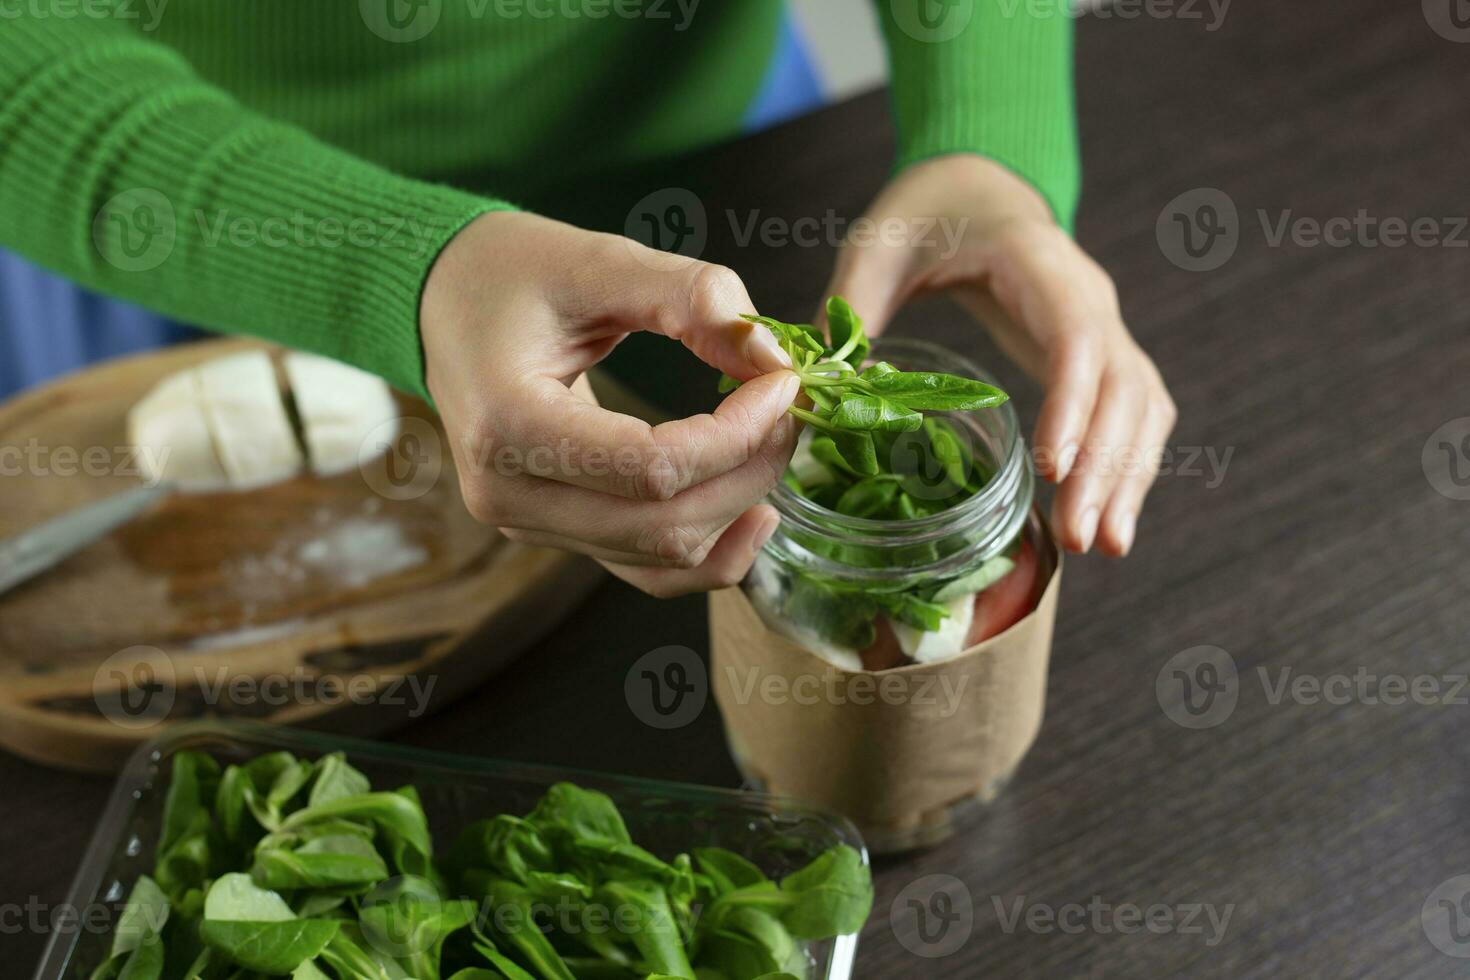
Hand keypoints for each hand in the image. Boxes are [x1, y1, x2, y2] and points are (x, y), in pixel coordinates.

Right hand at [421, 211, 799, 595]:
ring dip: (737, 508)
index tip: (783, 381)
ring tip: (775, 446)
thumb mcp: (596, 260)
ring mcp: (527, 523)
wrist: (442, 301)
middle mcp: (508, 495)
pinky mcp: (554, 529)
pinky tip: (754, 510)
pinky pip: (645, 571)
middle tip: (790, 410)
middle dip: (749, 471)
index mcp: (508, 424)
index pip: (654, 468)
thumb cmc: (509, 271)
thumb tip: (769, 355)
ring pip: (663, 557)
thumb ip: (687, 295)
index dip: (737, 432)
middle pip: (666, 524)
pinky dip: (710, 552)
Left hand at [820, 155, 1175, 555]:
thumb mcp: (878, 244)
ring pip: (1142, 404)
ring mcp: (1102, 324)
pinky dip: (1129, 464)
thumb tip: (822, 384)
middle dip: (1108, 463)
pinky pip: (1134, 411)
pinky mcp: (1098, 354)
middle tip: (1082, 537)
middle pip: (1122, 384)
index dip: (1072, 403)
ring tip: (1103, 546)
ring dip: (1129, 475)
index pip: (1074, 336)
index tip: (1053, 467)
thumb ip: (851, 304)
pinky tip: (1107, 520)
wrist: (976, 185)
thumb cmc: (926, 212)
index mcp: (1037, 261)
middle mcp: (1087, 295)